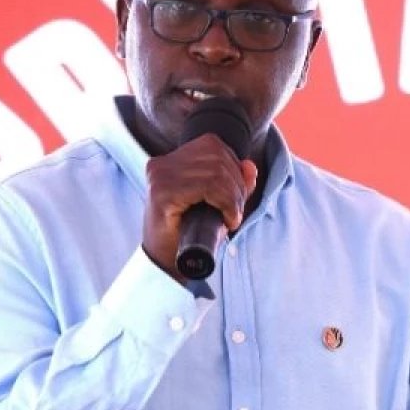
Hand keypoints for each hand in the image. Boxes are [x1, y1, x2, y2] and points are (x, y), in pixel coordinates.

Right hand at [142, 133, 258, 282]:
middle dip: (237, 185)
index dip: (234, 168)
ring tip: (232, 218)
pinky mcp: (162, 194)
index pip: (212, 145)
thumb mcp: (216, 203)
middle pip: (217, 156)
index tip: (235, 196)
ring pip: (216, 171)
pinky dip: (227, 204)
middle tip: (236, 212)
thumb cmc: (189, 233)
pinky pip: (209, 186)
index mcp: (170, 160)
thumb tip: (249, 166)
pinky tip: (228, 220)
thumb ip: (234, 182)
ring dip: (234, 197)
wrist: (166, 265)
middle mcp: (161, 164)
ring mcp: (160, 177)